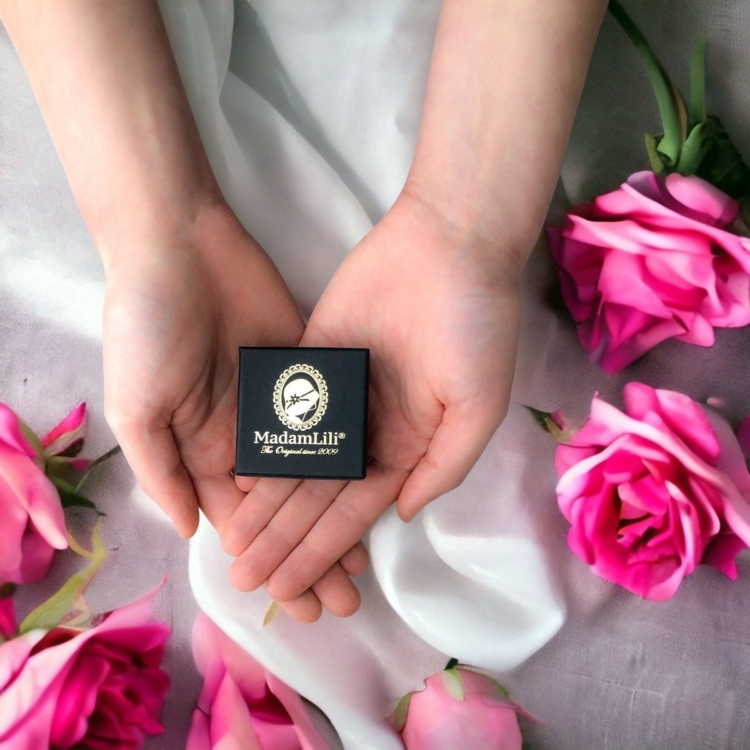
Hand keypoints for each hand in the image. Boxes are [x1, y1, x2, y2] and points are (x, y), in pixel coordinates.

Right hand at [102, 204, 362, 621]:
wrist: (180, 247)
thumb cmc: (146, 328)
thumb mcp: (138, 405)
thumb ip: (162, 469)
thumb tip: (189, 531)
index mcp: (203, 450)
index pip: (243, 523)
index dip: (271, 563)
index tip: (299, 606)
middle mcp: (247, 434)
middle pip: (288, 507)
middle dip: (313, 552)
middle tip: (346, 600)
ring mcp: (282, 401)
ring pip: (318, 470)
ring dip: (338, 513)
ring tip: (367, 560)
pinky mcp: (310, 367)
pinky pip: (335, 418)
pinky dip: (353, 455)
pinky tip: (379, 487)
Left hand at [224, 191, 521, 608]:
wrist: (448, 246)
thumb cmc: (474, 328)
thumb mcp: (478, 406)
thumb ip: (444, 466)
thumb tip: (402, 515)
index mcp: (408, 446)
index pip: (356, 512)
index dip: (323, 551)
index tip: (290, 589)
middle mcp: (369, 428)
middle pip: (319, 496)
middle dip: (285, 539)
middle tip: (247, 579)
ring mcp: (339, 395)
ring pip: (295, 460)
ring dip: (266, 503)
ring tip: (233, 543)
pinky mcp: (311, 359)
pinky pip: (282, 410)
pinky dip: (261, 443)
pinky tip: (235, 478)